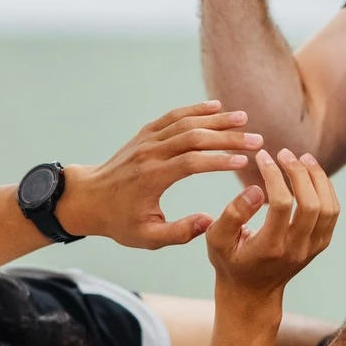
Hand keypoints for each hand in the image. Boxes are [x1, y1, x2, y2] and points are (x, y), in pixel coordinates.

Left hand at [61, 101, 263, 248]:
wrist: (88, 198)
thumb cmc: (118, 221)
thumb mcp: (147, 238)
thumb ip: (179, 232)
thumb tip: (209, 221)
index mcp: (152, 178)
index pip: (192, 162)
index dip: (219, 159)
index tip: (245, 161)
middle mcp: (150, 153)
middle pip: (194, 137)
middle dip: (228, 137)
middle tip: (257, 139)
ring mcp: (147, 140)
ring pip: (186, 122)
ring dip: (217, 119)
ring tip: (244, 118)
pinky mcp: (146, 133)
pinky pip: (174, 117)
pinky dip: (195, 109)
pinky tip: (216, 107)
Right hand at [205, 147, 338, 300]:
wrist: (252, 293)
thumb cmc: (230, 262)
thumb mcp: (216, 240)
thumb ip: (232, 214)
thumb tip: (256, 189)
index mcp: (270, 247)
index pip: (282, 204)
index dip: (273, 175)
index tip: (262, 157)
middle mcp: (296, 249)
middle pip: (311, 205)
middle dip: (299, 173)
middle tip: (284, 153)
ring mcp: (312, 248)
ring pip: (328, 208)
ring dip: (318, 178)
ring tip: (303, 158)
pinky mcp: (320, 244)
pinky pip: (332, 212)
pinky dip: (325, 189)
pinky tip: (311, 174)